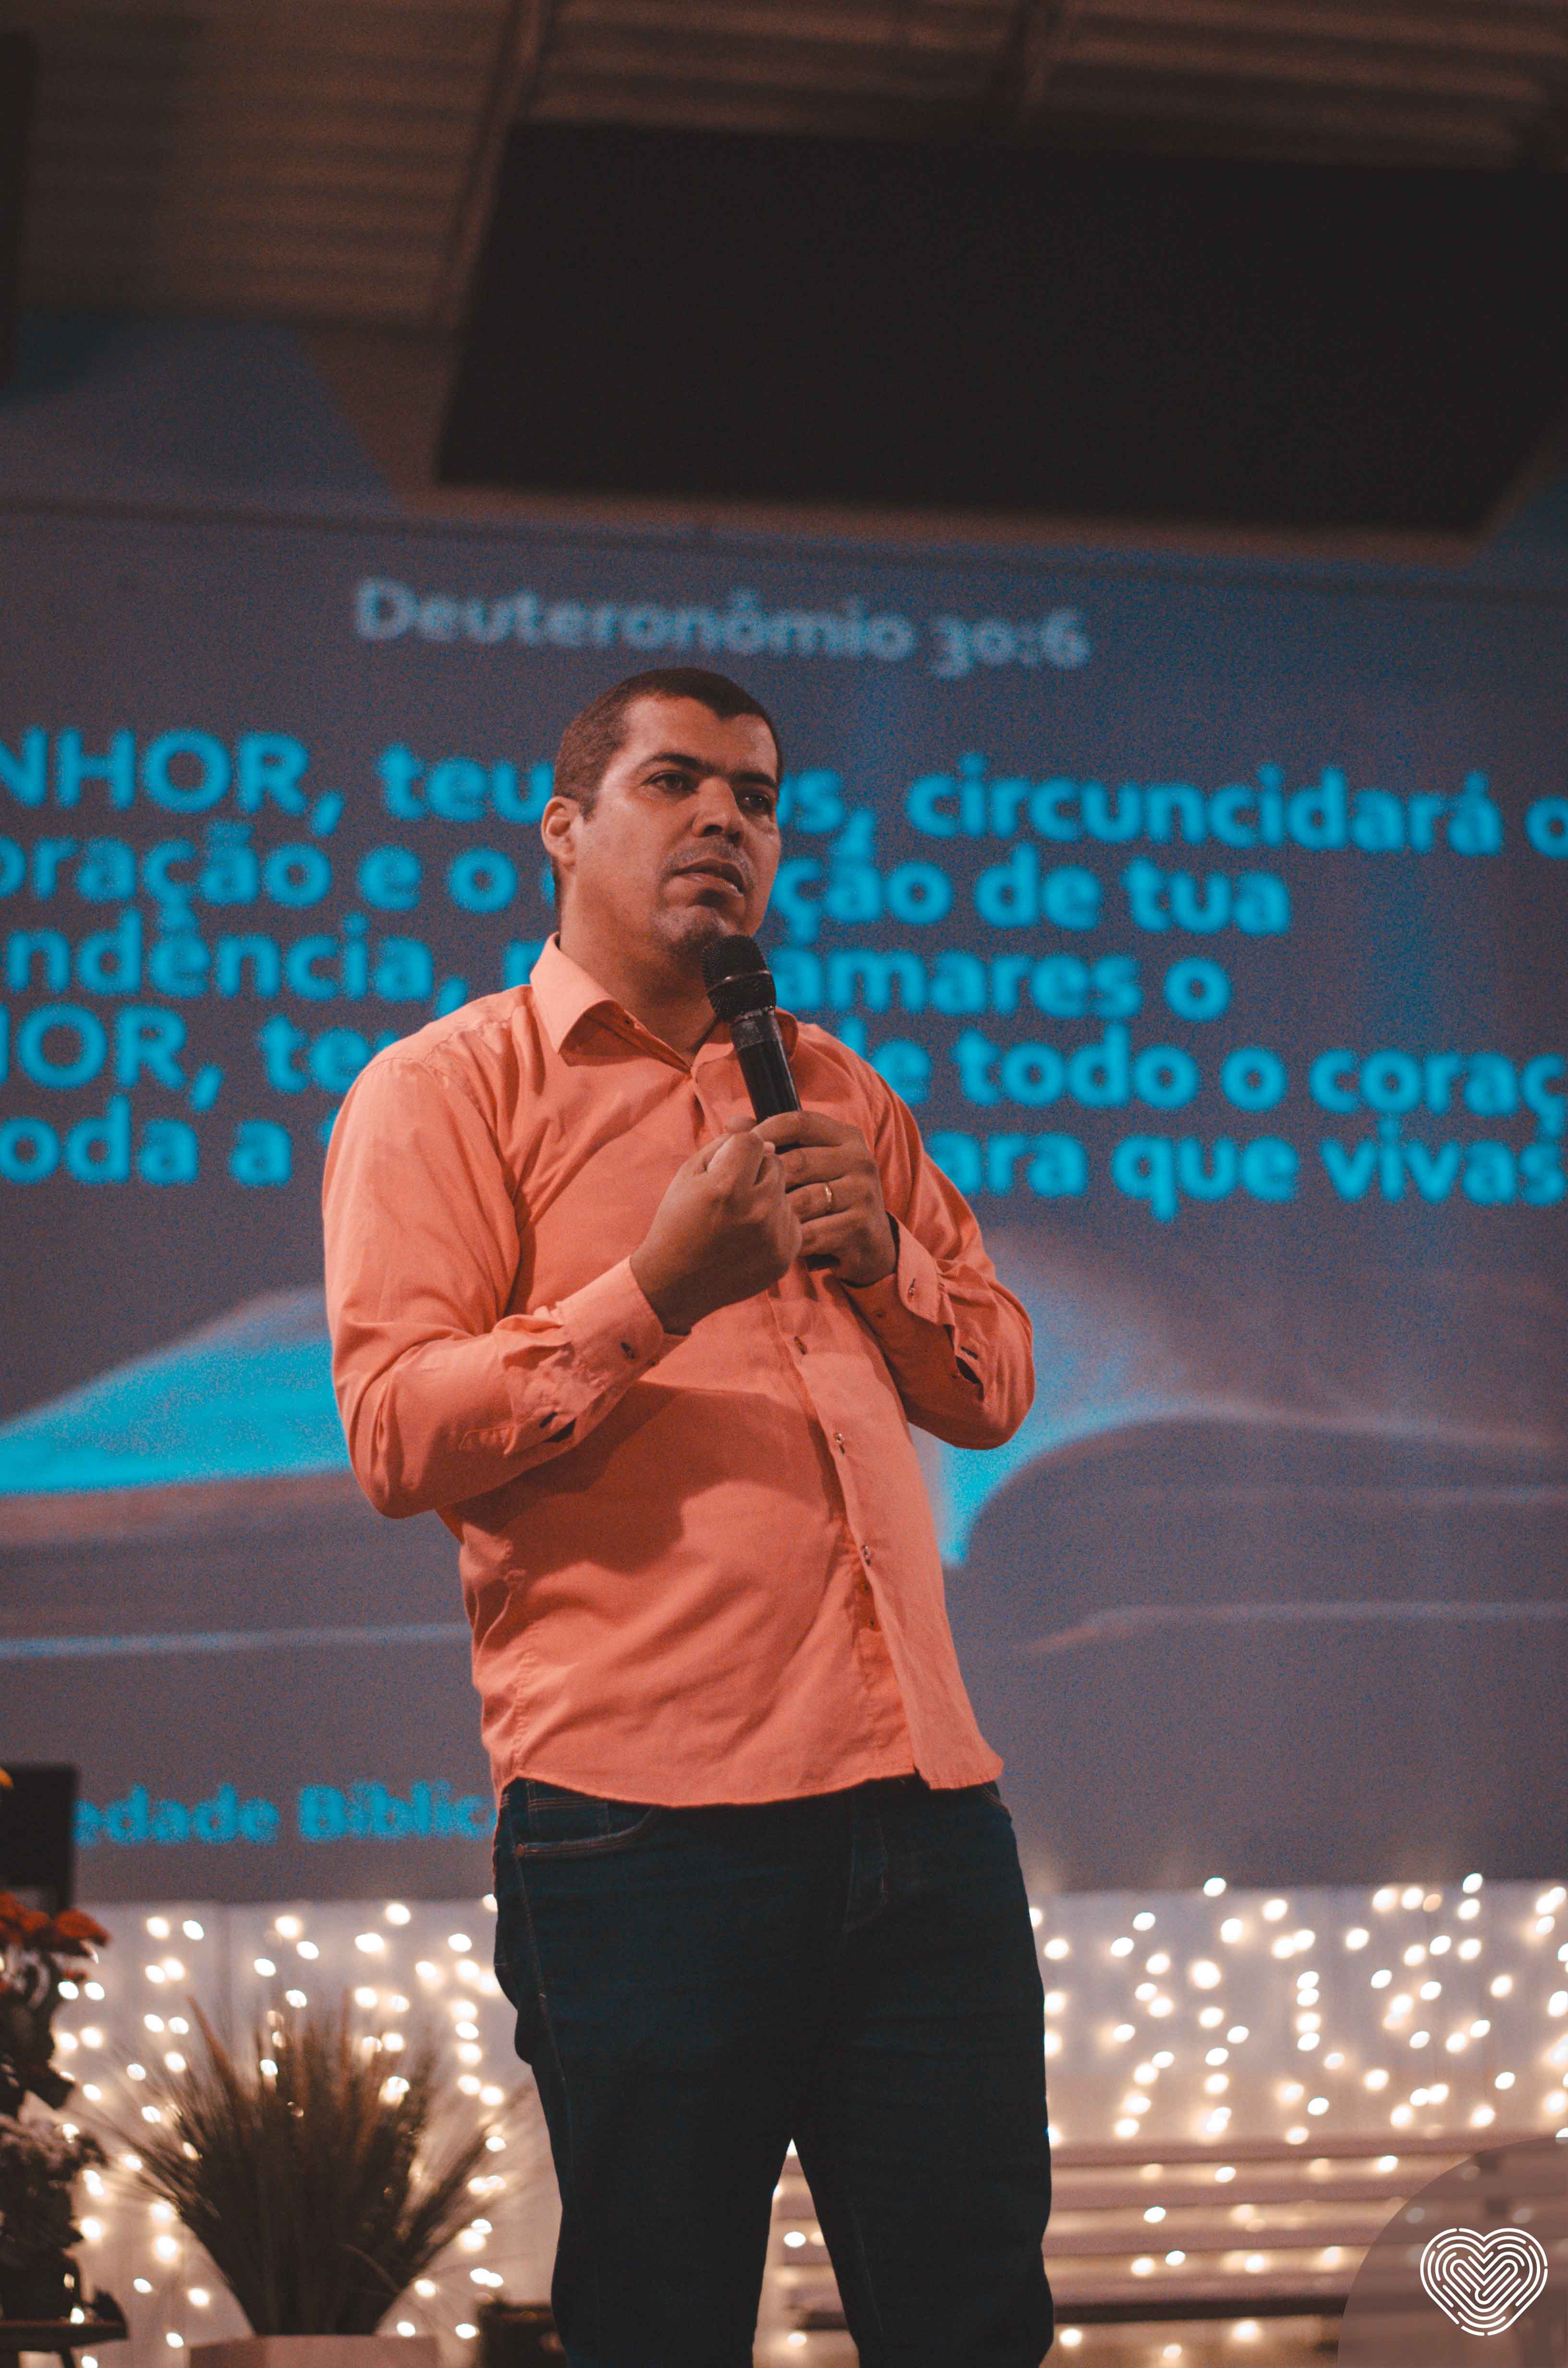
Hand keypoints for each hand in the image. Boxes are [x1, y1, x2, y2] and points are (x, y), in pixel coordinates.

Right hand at [631, 1119, 801, 1332]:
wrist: (676, 1283)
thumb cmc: (678, 1222)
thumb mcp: (689, 1174)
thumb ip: (724, 1144)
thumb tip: (759, 1129)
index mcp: (727, 1186)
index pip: (755, 1140)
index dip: (739, 1148)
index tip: (726, 1165)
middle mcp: (756, 1209)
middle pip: (776, 1162)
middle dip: (756, 1170)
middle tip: (733, 1191)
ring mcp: (774, 1235)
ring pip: (787, 1190)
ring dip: (768, 1195)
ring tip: (740, 1215)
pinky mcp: (786, 1255)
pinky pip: (793, 1219)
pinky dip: (776, 1221)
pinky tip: (751, 1234)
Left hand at [752, 1111, 896, 1287]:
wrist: (869, 1245)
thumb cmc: (827, 1199)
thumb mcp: (808, 1166)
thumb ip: (775, 1142)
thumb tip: (734, 1124)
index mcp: (847, 1137)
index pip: (798, 1122)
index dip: (764, 1132)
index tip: (737, 1150)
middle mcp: (860, 1160)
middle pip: (799, 1161)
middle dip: (765, 1179)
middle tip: (739, 1195)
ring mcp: (864, 1193)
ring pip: (805, 1199)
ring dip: (776, 1213)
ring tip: (753, 1221)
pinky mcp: (861, 1226)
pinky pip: (813, 1232)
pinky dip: (789, 1239)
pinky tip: (773, 1242)